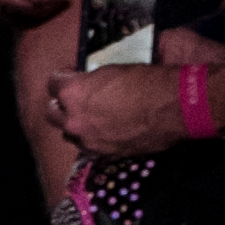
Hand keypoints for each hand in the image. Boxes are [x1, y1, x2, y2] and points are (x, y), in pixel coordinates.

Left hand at [47, 35, 224, 157]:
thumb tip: (85, 82)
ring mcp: (88, 140)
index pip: (52, 83)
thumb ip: (89, 80)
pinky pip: (88, 146)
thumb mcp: (111, 71)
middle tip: (71, 99)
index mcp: (72, 93)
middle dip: (58, 104)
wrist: (174, 108)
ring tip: (86, 118)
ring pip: (67, 133)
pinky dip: (91, 138)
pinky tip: (101, 131)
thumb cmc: (145, 81)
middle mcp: (73, 119)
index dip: (62, 78)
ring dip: (73, 124)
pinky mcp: (104, 153)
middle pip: (51, 113)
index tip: (69, 76)